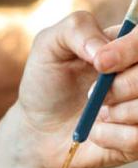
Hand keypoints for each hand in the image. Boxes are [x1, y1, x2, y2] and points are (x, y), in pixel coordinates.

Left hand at [16, 11, 137, 167]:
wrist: (39, 128)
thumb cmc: (47, 82)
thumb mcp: (49, 45)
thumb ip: (77, 29)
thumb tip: (103, 51)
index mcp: (127, 45)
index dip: (129, 49)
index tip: (99, 64)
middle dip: (121, 86)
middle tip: (91, 93)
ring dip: (115, 113)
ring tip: (94, 113)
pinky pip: (136, 137)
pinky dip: (109, 136)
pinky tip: (95, 132)